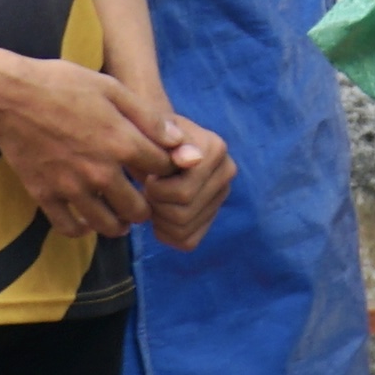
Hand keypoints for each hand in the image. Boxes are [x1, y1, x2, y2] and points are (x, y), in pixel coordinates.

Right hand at [0, 51, 174, 240]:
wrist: (10, 96)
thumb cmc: (63, 84)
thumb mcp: (112, 89)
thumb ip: (148, 117)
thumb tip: (180, 142)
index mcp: (122, 143)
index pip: (162, 171)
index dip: (167, 169)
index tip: (160, 168)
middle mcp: (101, 172)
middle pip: (139, 209)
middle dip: (146, 204)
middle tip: (141, 197)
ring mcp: (72, 188)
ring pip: (108, 225)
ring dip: (119, 223)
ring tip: (119, 214)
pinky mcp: (46, 196)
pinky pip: (70, 228)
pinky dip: (83, 228)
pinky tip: (87, 218)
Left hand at [120, 73, 229, 250]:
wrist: (152, 144)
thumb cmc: (148, 137)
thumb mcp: (150, 133)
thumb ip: (167, 139)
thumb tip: (192, 159)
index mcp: (215, 149)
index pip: (183, 193)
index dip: (156, 189)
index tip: (150, 174)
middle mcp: (226, 172)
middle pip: (183, 213)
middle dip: (156, 204)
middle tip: (148, 188)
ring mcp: (221, 197)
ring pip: (183, 229)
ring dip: (158, 217)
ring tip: (153, 198)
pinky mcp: (212, 218)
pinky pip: (187, 241)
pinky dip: (165, 232)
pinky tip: (159, 212)